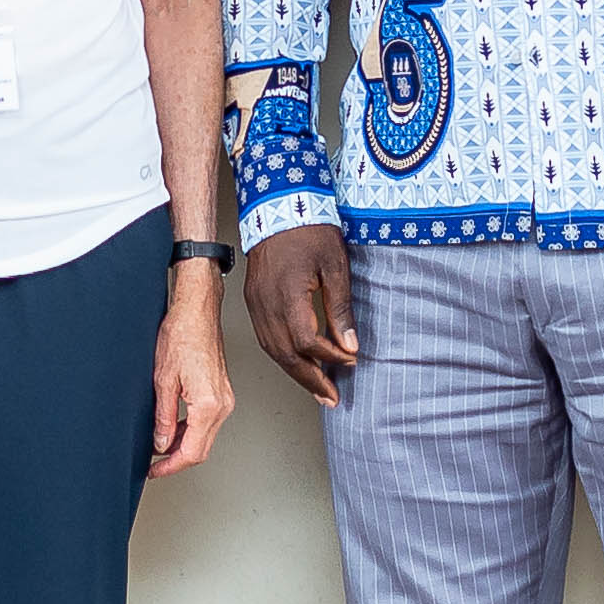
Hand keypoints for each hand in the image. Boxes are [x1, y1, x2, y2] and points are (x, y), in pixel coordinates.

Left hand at [149, 273, 237, 476]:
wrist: (198, 312)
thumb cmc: (182, 335)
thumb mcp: (163, 380)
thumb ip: (163, 417)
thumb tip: (161, 443)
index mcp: (208, 405)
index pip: (192, 452)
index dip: (170, 467)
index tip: (155, 471)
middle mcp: (222, 405)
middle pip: (202, 449)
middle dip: (177, 460)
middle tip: (154, 464)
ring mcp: (225, 399)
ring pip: (206, 437)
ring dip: (184, 446)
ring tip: (160, 446)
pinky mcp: (222, 392)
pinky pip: (208, 422)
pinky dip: (191, 430)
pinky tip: (174, 428)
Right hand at [240, 226, 358, 405]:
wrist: (278, 205)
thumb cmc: (309, 229)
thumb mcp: (335, 266)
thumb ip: (341, 308)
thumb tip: (349, 343)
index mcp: (288, 295)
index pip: (307, 342)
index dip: (330, 357)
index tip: (350, 360)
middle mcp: (266, 304)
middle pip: (286, 355)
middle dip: (311, 380)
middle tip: (331, 398)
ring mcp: (255, 303)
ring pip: (273, 350)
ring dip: (295, 372)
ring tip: (316, 388)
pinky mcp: (253, 300)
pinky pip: (265, 337)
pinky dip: (282, 355)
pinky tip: (296, 362)